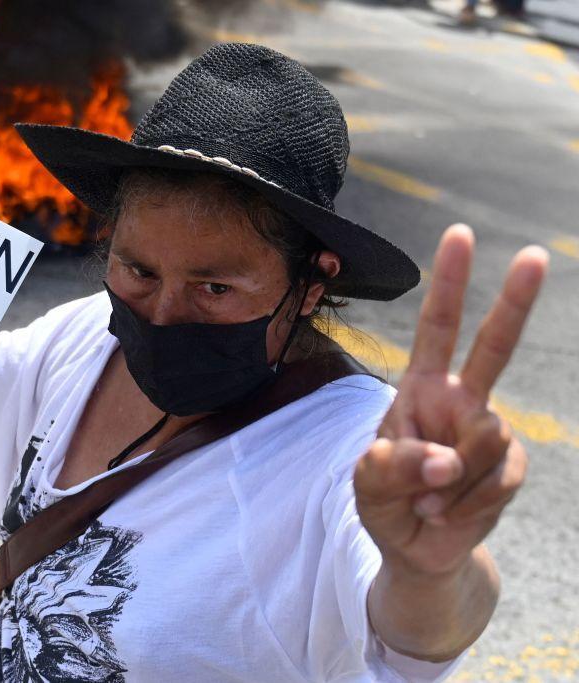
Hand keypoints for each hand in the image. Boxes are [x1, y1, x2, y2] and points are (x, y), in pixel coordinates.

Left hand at [354, 224, 547, 577]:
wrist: (417, 549)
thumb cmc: (387, 503)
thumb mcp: (369, 483)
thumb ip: (394, 467)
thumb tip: (444, 461)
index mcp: (421, 388)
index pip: (436, 328)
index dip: (449, 283)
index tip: (459, 234)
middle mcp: (461, 401)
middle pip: (494, 347)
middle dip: (514, 302)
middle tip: (535, 253)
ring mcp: (489, 433)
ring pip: (487, 438)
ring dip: (451, 479)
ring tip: (427, 501)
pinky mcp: (508, 468)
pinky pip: (497, 478)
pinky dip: (466, 502)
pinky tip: (447, 513)